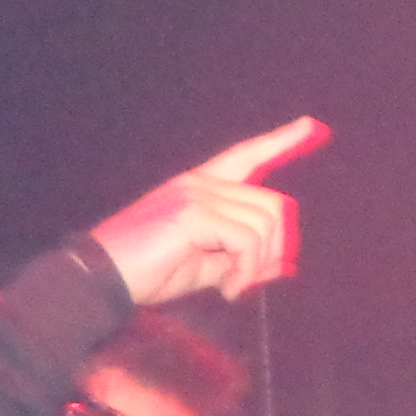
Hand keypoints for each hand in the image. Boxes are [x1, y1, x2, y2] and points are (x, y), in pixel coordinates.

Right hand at [86, 117, 330, 304]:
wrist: (102, 279)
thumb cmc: (150, 272)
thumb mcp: (207, 267)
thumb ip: (244, 260)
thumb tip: (286, 266)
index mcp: (203, 186)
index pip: (248, 155)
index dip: (282, 141)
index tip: (313, 125)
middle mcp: (201, 182)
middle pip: (274, 205)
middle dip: (274, 249)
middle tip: (247, 281)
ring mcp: (197, 194)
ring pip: (264, 225)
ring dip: (256, 266)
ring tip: (231, 288)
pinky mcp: (192, 213)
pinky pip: (246, 241)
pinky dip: (245, 271)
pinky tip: (227, 290)